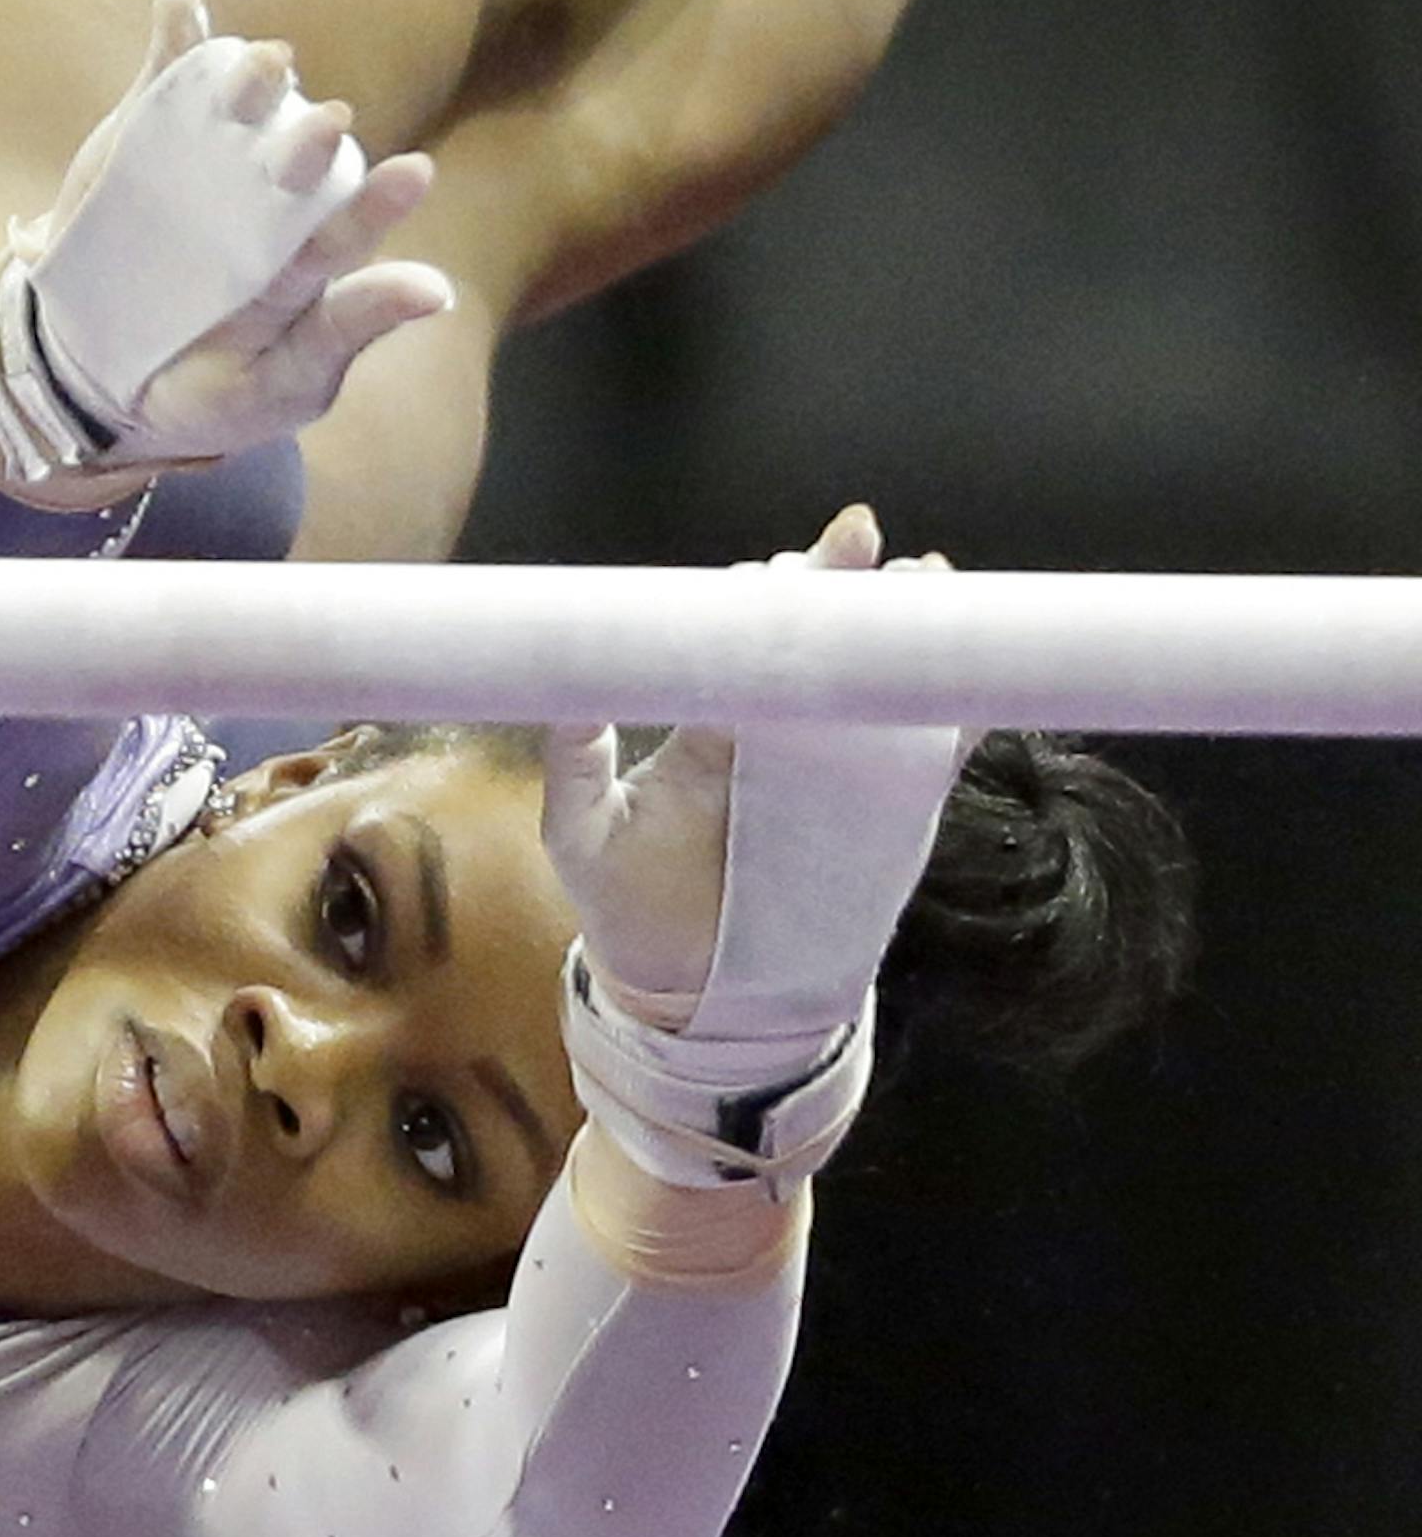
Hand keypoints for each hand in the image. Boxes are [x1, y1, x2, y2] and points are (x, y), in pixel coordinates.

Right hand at [0, 0, 455, 481]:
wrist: (99, 365)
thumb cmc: (216, 388)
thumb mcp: (280, 382)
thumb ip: (347, 330)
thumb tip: (439, 290)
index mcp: (309, 257)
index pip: (349, 227)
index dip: (379, 203)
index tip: (416, 173)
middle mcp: (273, 197)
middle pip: (298, 161)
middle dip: (309, 143)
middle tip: (330, 125)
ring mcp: (211, 160)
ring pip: (242, 108)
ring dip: (255, 78)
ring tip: (269, 61)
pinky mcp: (150, 134)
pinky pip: (166, 82)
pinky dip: (175, 38)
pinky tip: (181, 4)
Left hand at [541, 506, 953, 1015]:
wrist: (688, 991)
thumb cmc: (628, 902)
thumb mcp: (584, 831)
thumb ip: (577, 758)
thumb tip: (564, 683)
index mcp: (712, 717)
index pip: (743, 635)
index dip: (764, 593)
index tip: (774, 570)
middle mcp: (776, 731)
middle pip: (817, 638)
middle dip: (839, 585)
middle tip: (857, 544)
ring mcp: (834, 769)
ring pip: (877, 678)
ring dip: (904, 625)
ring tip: (923, 583)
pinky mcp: (883, 814)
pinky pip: (927, 753)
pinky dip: (956, 711)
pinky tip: (972, 676)